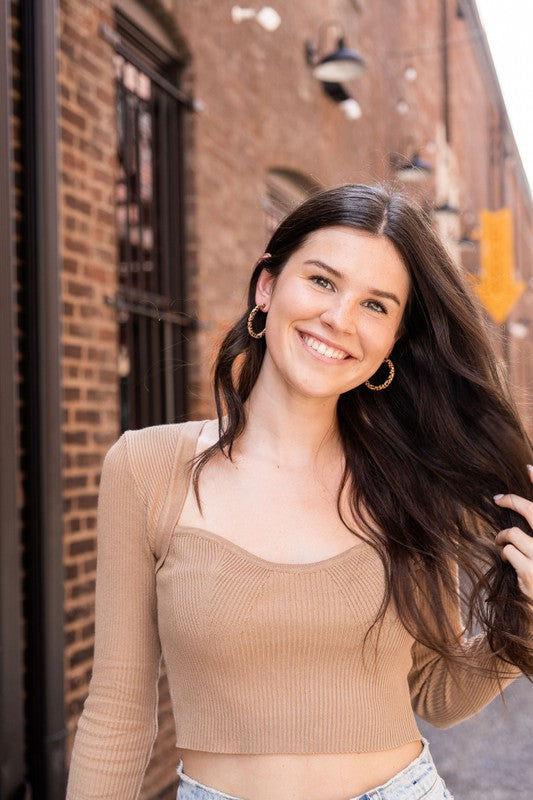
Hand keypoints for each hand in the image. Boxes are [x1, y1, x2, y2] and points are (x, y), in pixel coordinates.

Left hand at [493, 465, 532, 601]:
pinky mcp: (531, 572)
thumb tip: (519, 509)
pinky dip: (505, 553)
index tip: (528, 466)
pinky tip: (508, 559)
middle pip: (532, 510)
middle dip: (512, 500)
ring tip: (501, 541)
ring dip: (503, 535)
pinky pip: (508, 552)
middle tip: (499, 498)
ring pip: (513, 533)